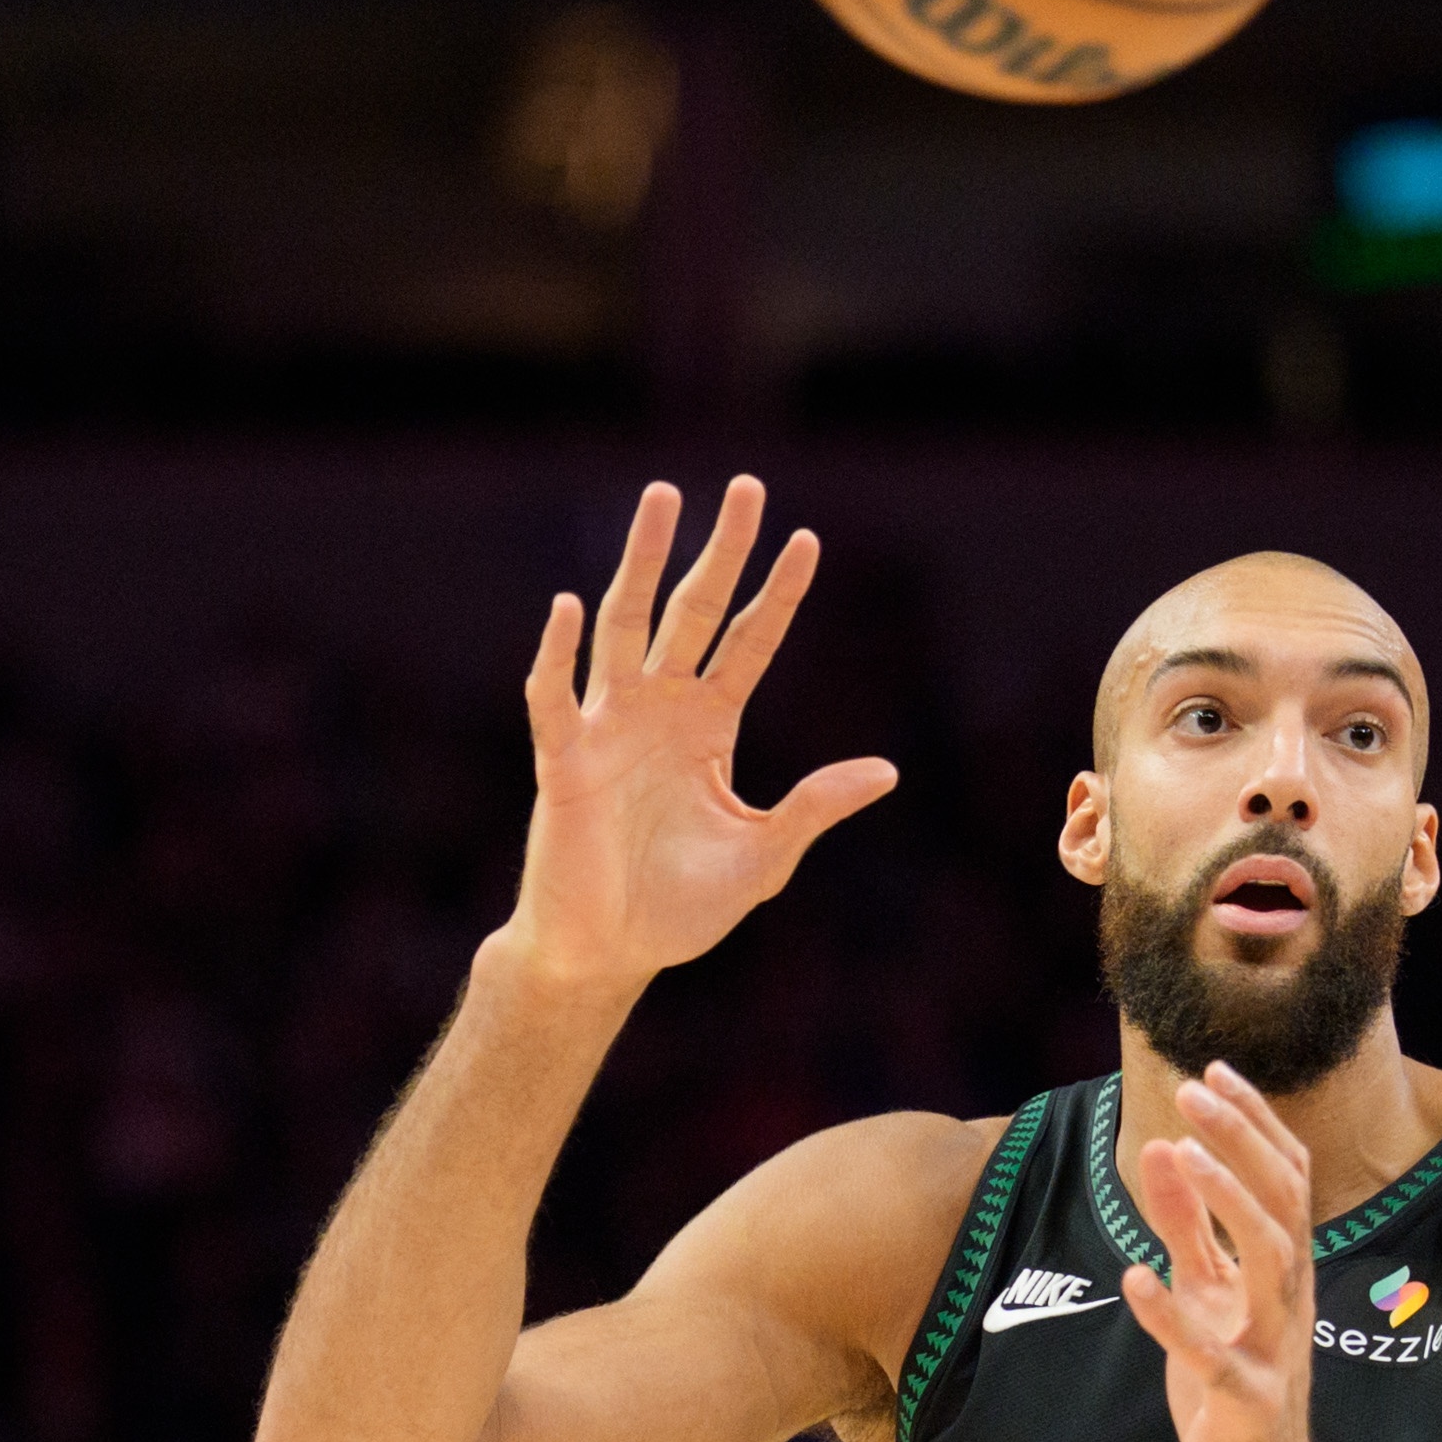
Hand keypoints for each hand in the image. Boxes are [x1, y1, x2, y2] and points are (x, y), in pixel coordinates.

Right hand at [508, 477, 897, 997]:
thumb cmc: (680, 909)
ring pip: (624, 625)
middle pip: (693, 610)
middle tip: (746, 487)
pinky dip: (558, 653)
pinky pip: (555, 694)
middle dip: (720, 550)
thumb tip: (887, 772)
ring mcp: (608, 726)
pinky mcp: (563, 760)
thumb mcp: (764, 857)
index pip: (749, 642)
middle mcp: (660, 710)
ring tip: (663, 499)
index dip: (776, 594)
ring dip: (644, 563)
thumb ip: (815, 808)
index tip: (808, 541)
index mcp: (709, 726)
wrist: (610, 954)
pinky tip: (569, 606)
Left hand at [1120, 1066, 1315, 1441]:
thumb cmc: (1230, 1388)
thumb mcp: (1203, 1293)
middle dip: (1242, 1141)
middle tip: (1194, 1090)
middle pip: (1285, 1203)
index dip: (1252, 1122)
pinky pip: (1213, 1357)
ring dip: (1229, 1203)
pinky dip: (1171, 1318)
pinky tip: (1132, 1277)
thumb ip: (1186, 1225)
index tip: (1212, 1068)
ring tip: (1183, 1153)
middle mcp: (1291, 1302)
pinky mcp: (1247, 1406)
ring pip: (1273, 1262)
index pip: (1286, 1178)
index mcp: (1285, 1272)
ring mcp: (1275, 1351)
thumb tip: (1161, 1145)